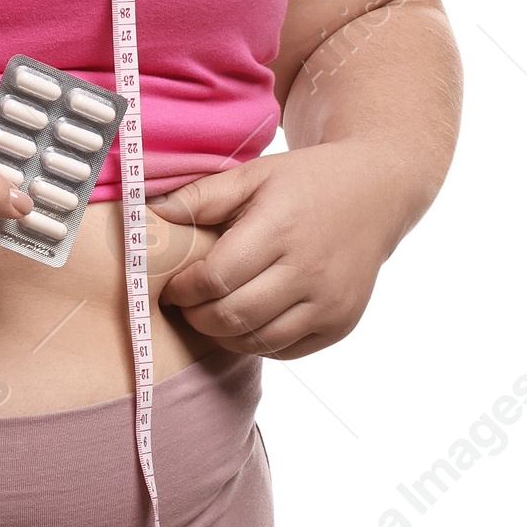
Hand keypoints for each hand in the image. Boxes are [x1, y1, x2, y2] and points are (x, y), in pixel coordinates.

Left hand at [150, 142, 415, 360]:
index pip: (216, 277)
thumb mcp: (254, 175)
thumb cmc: (306, 182)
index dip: (184, 289)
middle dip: (197, 317)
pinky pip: (286, 350)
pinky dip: (256, 343)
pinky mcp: (342, 323)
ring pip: (258, 341)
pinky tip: (246, 321)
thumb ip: (202, 197)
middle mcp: (309, 270)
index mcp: (281, 228)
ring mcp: (330, 302)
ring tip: (210, 315)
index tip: (171, 286)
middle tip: (185, 306)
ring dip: (223, 335)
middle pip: (233, 316)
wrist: (376, 192)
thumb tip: (150, 214)